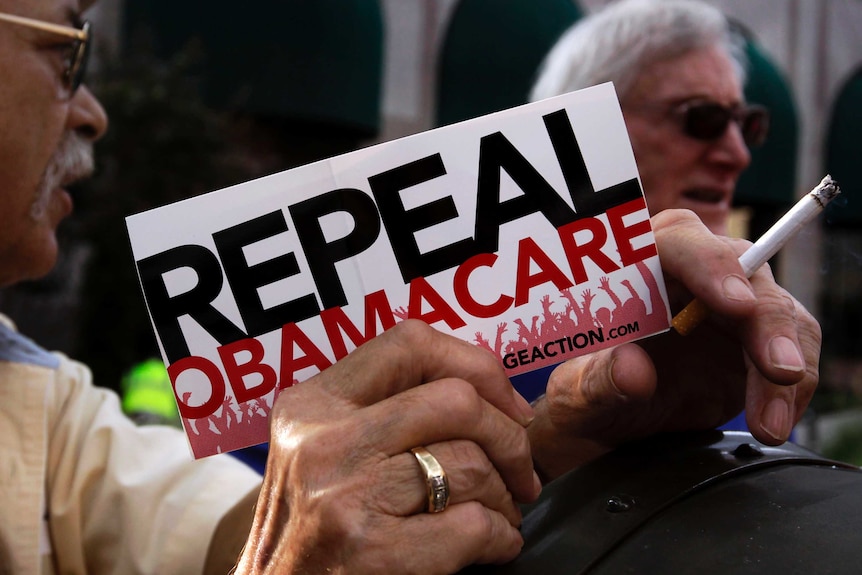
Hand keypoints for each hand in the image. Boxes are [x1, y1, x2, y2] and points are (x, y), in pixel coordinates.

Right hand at [235, 320, 540, 573]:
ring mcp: (344, 495)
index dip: (476, 366)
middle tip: (521, 469)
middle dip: (508, 436)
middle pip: (456, 400)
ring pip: (470, 464)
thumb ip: (379, 413)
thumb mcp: (319, 453)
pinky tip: (494, 545)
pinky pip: (473, 524)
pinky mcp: (371, 552)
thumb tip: (484, 393)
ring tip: (502, 513)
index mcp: (312, 405)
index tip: (504, 405)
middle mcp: (323, 441)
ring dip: (506, 495)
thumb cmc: (310, 533)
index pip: (410, 344)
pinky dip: (501, 536)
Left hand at [528, 210, 819, 479]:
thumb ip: (599, 381)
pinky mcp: (759, 334)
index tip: (736, 303)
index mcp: (636, 264)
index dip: (709, 266)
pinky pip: (795, 346)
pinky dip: (794, 389)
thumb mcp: (579, 393)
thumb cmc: (586, 391)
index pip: (677, 243)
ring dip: (786, 366)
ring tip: (769, 426)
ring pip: (779, 311)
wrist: (610, 418)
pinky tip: (775, 424)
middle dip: (767, 321)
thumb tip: (633, 371)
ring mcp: (730, 300)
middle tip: (780, 371)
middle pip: (744, 272)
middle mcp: (690, 271)